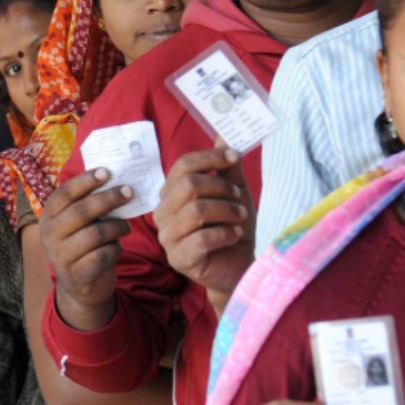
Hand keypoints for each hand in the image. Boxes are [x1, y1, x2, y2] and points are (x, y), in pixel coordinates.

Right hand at [38, 167, 132, 330]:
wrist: (79, 286)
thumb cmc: (82, 245)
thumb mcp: (77, 224)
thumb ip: (87, 204)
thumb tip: (115, 181)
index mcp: (48, 217)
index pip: (64, 194)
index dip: (85, 181)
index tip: (107, 172)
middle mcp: (50, 235)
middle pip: (81, 211)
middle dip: (108, 199)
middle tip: (128, 192)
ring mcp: (61, 256)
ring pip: (95, 234)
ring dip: (116, 227)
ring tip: (126, 226)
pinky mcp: (77, 275)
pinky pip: (102, 255)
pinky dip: (115, 249)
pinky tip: (117, 247)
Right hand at [154, 146, 255, 298]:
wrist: (237, 268)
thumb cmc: (232, 229)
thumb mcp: (235, 194)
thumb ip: (227, 168)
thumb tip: (224, 135)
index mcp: (171, 194)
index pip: (182, 166)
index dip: (209, 158)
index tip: (234, 157)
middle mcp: (163, 213)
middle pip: (187, 186)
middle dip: (221, 188)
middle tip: (238, 198)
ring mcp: (167, 237)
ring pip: (196, 211)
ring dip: (227, 211)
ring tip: (241, 218)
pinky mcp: (178, 259)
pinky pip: (202, 238)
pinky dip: (225, 234)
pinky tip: (234, 236)